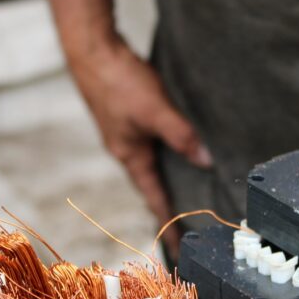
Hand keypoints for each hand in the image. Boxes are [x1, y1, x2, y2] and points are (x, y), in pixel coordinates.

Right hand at [68, 37, 212, 253]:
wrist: (91, 50)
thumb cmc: (120, 82)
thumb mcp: (156, 112)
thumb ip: (182, 137)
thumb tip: (206, 161)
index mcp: (130, 156)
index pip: (153, 198)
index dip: (167, 222)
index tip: (178, 247)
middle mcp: (126, 150)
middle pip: (152, 184)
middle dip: (170, 203)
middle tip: (191, 221)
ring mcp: (125, 133)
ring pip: (152, 162)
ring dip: (169, 176)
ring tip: (191, 188)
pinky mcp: (128, 116)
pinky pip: (151, 142)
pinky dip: (166, 151)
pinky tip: (179, 145)